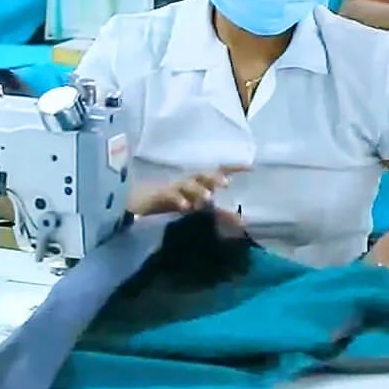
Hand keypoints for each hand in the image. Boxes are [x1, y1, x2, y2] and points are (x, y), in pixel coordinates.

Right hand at [129, 167, 243, 219]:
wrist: (138, 204)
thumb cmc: (171, 202)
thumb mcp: (197, 207)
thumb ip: (218, 213)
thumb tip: (241, 220)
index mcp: (198, 182)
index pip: (217, 171)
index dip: (233, 168)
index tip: (250, 167)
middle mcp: (187, 182)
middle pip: (202, 175)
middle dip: (214, 177)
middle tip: (226, 183)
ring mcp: (173, 188)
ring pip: (186, 184)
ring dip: (197, 189)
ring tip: (206, 198)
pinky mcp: (159, 196)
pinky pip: (169, 196)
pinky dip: (177, 200)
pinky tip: (185, 206)